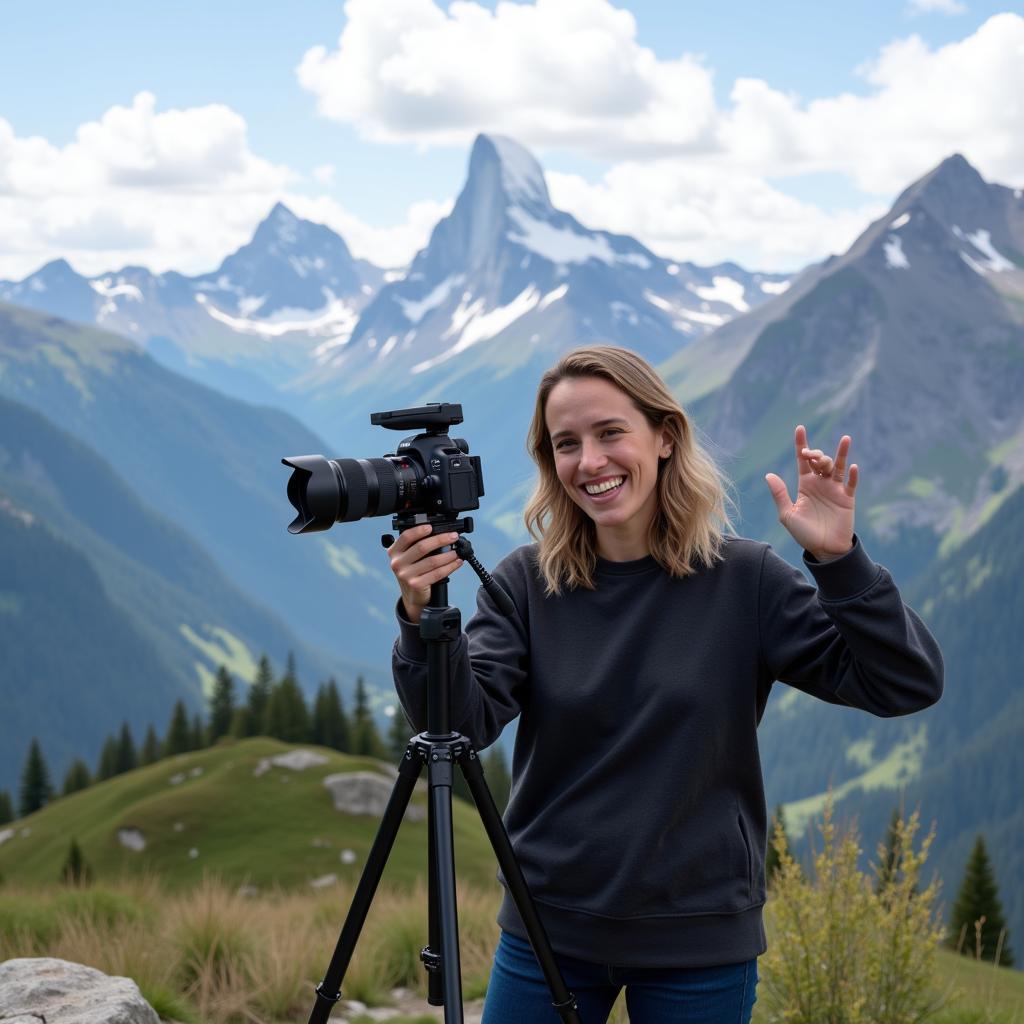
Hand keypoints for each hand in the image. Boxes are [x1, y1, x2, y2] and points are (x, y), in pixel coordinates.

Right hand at [387, 524, 463, 623]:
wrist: (412, 595)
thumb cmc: (413, 572)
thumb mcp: (409, 557)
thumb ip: (416, 545)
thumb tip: (440, 533)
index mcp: (394, 551)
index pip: (406, 537)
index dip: (419, 530)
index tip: (431, 526)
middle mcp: (397, 563)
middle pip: (421, 547)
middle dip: (440, 540)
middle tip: (453, 536)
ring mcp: (406, 575)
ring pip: (432, 561)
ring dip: (448, 555)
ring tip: (457, 551)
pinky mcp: (416, 584)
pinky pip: (437, 573)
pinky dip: (450, 567)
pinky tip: (457, 562)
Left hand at [765, 425, 857, 560]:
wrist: (823, 550)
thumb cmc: (804, 533)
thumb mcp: (787, 514)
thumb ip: (780, 494)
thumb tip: (769, 475)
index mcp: (805, 485)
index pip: (802, 461)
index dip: (801, 444)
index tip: (799, 428)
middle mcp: (820, 484)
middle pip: (820, 461)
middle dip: (816, 454)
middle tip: (810, 455)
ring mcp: (835, 490)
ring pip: (837, 467)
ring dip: (839, 455)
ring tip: (843, 441)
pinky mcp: (847, 499)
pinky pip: (851, 484)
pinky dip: (852, 475)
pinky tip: (851, 466)